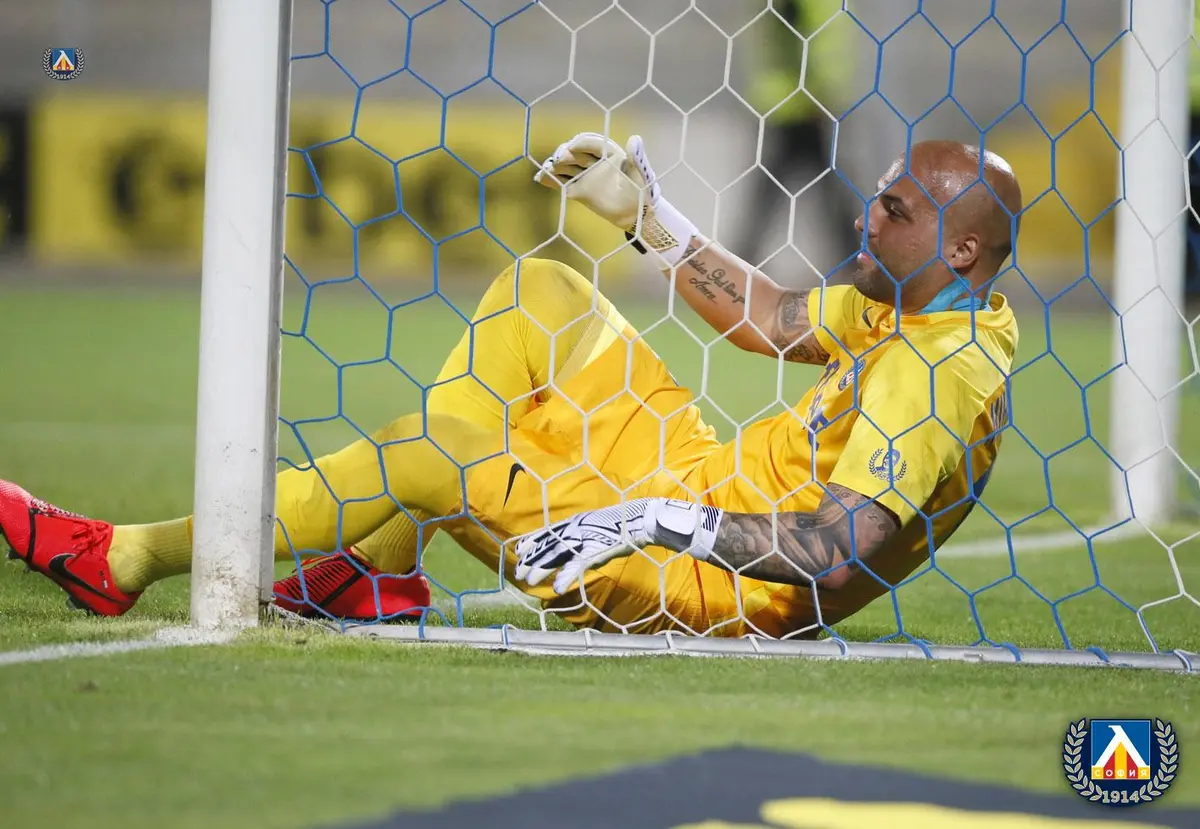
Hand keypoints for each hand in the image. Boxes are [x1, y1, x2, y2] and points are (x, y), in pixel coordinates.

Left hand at [514, 499, 652, 595]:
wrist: (639, 520)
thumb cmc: (619, 524)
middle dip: (531, 560)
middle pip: (548, 546)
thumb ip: (581, 535)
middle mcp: (574, 529)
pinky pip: (577, 566)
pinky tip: (558, 589)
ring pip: (556, 555)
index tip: (518, 550)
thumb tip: (572, 545)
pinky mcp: (595, 551)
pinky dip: (566, 577)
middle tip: (518, 573)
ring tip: (529, 582)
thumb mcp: (594, 526)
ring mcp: (584, 539)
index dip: (532, 541)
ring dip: (542, 569)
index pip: (547, 532)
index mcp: (574, 522)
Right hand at [534, 133, 697, 265]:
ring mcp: (585, 176)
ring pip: (566, 166)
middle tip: (559, 160)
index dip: (580, 143)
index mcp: (609, 152)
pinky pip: (562, 182)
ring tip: (547, 169)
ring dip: (555, 166)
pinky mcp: (578, 190)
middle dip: (565, 153)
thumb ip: (636, 157)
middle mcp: (594, 161)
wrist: (636, 214)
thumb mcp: (640, 173)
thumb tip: (634, 138)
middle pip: (574, 152)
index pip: (591, 142)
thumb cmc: (642, 191)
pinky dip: (551, 180)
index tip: (572, 147)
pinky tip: (540, 178)